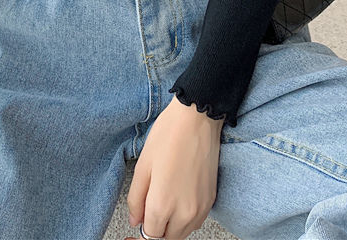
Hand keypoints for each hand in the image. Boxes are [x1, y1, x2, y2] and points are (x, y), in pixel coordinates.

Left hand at [124, 95, 223, 239]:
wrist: (198, 119)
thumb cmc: (169, 135)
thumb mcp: (142, 165)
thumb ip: (135, 199)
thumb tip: (135, 221)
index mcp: (162, 204)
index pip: (150, 236)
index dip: (141, 228)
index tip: (139, 218)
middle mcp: (184, 213)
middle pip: (167, 238)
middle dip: (156, 227)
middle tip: (150, 206)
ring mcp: (201, 208)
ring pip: (182, 233)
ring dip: (171, 225)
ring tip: (164, 199)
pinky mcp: (211, 200)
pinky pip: (196, 222)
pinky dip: (185, 217)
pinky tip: (179, 196)